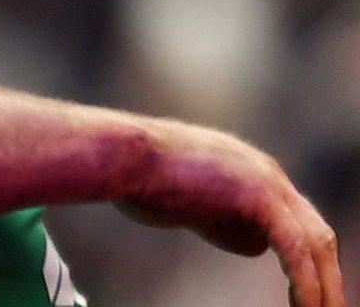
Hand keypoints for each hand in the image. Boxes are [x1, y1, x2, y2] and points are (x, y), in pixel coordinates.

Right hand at [120, 123, 341, 306]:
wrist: (123, 156)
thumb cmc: (141, 180)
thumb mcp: (192, 204)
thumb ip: (225, 219)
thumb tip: (253, 244)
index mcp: (255, 171)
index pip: (299, 222)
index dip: (310, 261)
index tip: (310, 294)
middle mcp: (269, 173)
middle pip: (318, 233)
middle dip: (328, 277)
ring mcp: (267, 182)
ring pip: (316, 244)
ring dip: (325, 288)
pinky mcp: (260, 197)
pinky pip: (296, 251)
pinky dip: (306, 284)